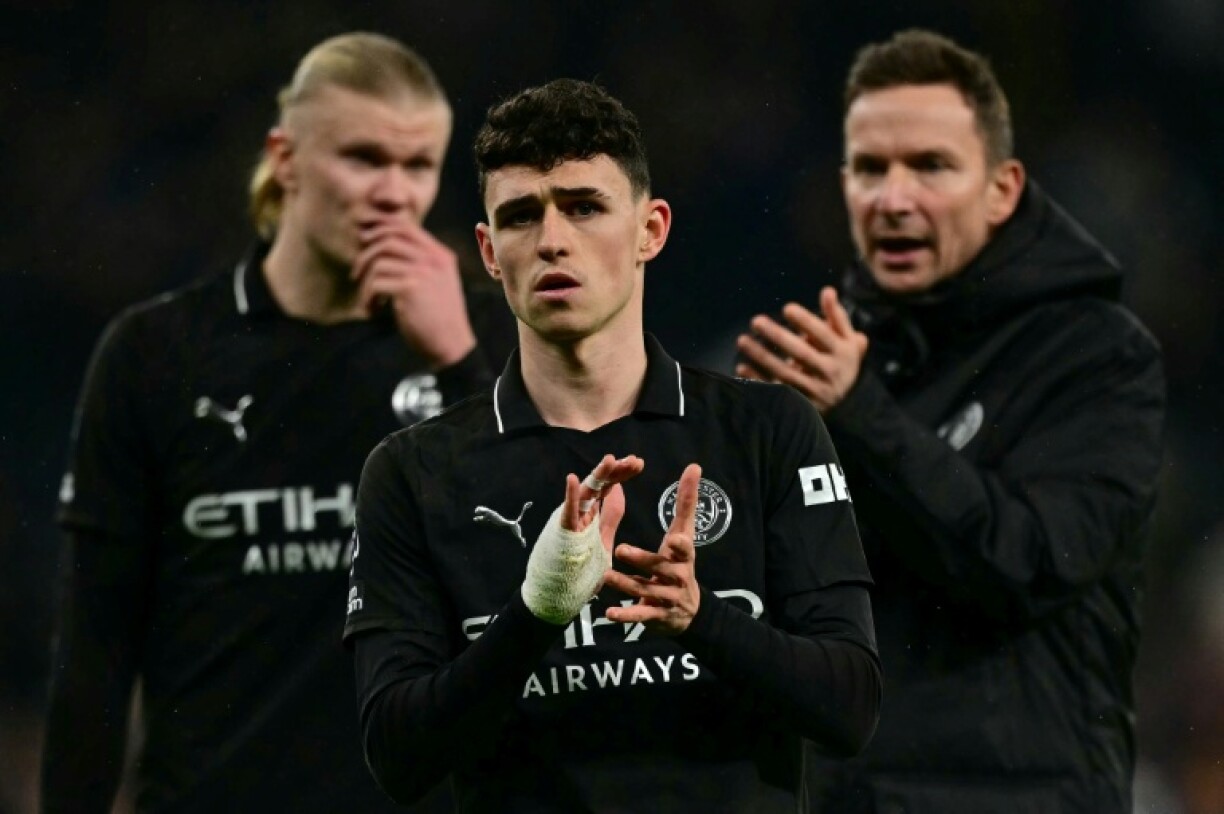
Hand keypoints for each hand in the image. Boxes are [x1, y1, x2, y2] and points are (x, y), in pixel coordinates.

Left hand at [354, 223, 476, 367]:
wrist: (451, 345)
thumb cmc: (438, 318)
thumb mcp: (435, 284)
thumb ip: (419, 265)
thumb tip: (381, 248)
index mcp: (441, 255)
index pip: (406, 227)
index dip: (380, 230)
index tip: (364, 244)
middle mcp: (434, 259)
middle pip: (388, 239)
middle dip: (365, 255)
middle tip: (356, 274)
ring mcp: (423, 272)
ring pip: (379, 262)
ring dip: (365, 283)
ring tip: (368, 300)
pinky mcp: (410, 288)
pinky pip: (376, 283)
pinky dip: (368, 297)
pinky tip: (373, 311)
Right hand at [521, 454, 643, 624]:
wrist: (559, 596)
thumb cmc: (580, 569)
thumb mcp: (604, 538)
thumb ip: (611, 515)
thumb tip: (619, 490)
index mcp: (595, 514)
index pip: (609, 487)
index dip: (622, 474)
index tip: (638, 462)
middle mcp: (583, 514)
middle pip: (600, 486)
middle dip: (617, 471)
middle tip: (635, 460)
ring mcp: (573, 522)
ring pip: (586, 494)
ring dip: (598, 476)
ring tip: (611, 460)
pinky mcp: (563, 534)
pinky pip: (567, 514)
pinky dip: (570, 497)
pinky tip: (573, 480)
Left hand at [604, 463, 702, 635]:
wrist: (688, 611)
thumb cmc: (680, 562)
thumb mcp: (684, 534)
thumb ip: (686, 502)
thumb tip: (694, 466)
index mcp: (683, 556)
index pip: (685, 549)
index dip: (681, 545)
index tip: (675, 539)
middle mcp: (678, 577)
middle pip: (660, 568)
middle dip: (642, 560)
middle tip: (620, 549)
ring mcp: (667, 598)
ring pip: (645, 590)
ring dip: (624, 584)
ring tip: (605, 576)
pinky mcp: (655, 616)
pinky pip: (639, 615)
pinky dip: (625, 615)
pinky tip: (609, 614)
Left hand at [735, 287, 867, 412]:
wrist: (846, 402)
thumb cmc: (841, 360)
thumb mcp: (846, 339)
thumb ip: (837, 316)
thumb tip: (828, 290)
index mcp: (842, 353)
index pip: (824, 335)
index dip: (806, 321)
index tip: (787, 308)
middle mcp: (829, 372)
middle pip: (801, 353)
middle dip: (778, 336)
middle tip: (756, 320)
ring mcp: (814, 390)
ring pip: (785, 372)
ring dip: (762, 356)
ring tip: (742, 340)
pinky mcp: (800, 404)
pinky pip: (776, 391)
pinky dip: (758, 381)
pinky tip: (741, 368)